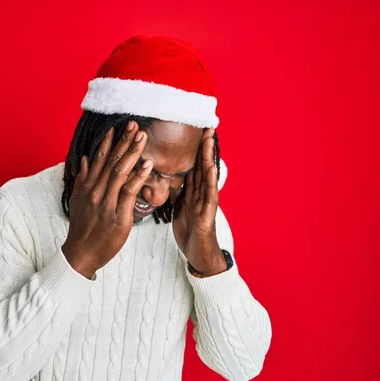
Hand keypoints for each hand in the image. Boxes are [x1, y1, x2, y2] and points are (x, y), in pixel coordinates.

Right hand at [62, 122, 152, 277]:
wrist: (81, 253)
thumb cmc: (83, 228)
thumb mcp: (78, 201)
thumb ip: (83, 179)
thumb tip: (84, 158)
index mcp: (88, 186)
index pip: (99, 159)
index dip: (109, 142)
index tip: (117, 126)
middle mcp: (96, 191)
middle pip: (111, 161)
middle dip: (123, 141)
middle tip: (135, 124)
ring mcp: (106, 202)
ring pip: (120, 172)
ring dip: (132, 152)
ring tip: (142, 137)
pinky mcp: (117, 215)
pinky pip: (128, 192)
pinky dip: (137, 177)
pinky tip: (146, 165)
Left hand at [172, 128, 226, 275]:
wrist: (198, 254)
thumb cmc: (190, 231)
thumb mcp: (180, 207)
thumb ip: (180, 191)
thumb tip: (169, 178)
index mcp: (193, 191)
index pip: (193, 165)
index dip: (194, 148)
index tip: (195, 131)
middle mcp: (201, 194)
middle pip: (202, 166)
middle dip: (204, 146)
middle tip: (206, 126)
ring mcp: (206, 204)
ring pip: (207, 176)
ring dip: (209, 157)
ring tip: (209, 140)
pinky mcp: (207, 215)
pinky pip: (208, 196)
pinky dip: (210, 181)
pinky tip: (209, 169)